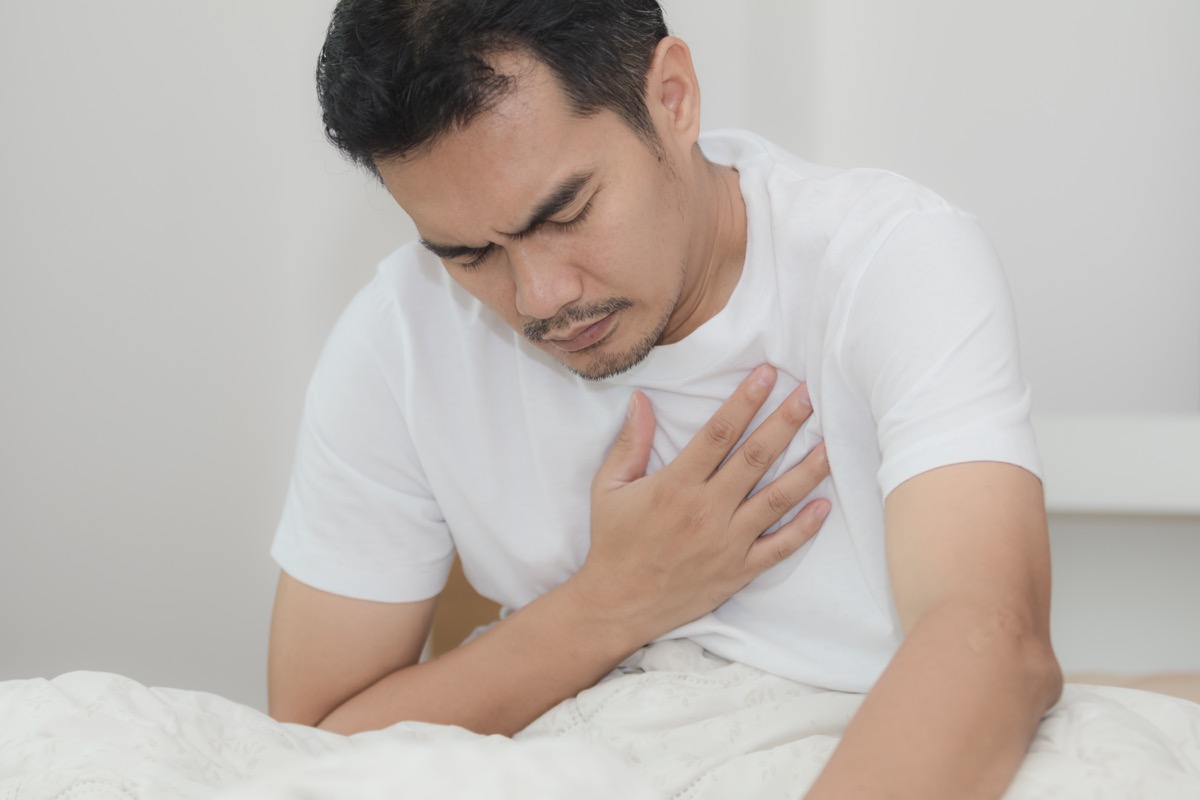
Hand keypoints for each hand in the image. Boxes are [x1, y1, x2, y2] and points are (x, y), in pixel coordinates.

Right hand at [580, 365, 830, 643]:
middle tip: (809, 395)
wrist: (618, 605)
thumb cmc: (613, 543)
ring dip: (806, 469)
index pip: (718, 433)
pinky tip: (825, 505)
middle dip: (784, 422)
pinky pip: (779, 547)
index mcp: (675, 485)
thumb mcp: (609, 488)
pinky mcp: (739, 570)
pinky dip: (805, 528)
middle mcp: (706, 510)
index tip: (767, 374)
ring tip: (831, 443)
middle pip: (755, 457)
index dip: (745, 400)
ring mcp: (727, 542)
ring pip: (776, 498)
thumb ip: (630, 443)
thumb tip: (642, 400)